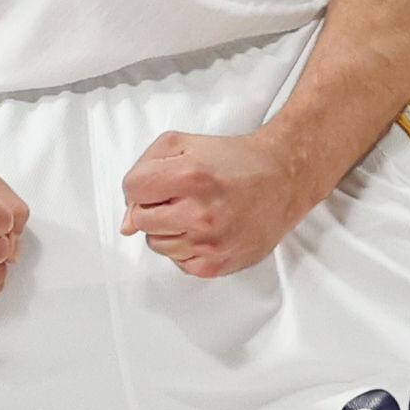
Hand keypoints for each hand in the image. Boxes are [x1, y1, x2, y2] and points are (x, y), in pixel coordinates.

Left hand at [121, 126, 313, 276]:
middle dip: (154, 207)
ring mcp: (209, 243)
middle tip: (181, 196)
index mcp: (190, 176)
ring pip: (156, 244)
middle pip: (141, 220)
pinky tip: (205, 230)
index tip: (158, 182)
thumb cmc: (235, 161)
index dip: (141, 184)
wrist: (283, 179)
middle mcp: (199, 213)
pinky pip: (178, 262)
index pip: (132, 189)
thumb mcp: (184, 144)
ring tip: (196, 212)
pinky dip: (185, 247)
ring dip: (168, 229)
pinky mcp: (216, 264)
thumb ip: (144, 170)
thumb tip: (126, 223)